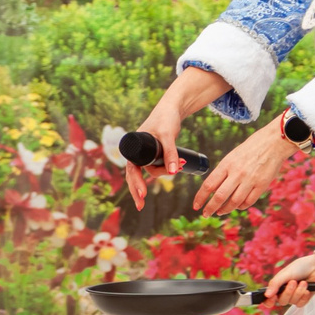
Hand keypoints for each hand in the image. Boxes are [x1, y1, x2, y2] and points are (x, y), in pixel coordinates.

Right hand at [124, 68, 222, 209]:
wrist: (173, 107)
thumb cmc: (166, 118)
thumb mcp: (168, 135)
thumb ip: (170, 153)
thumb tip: (173, 173)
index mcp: (134, 147)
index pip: (132, 169)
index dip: (135, 183)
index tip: (142, 194)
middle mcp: (138, 151)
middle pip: (135, 175)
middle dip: (138, 190)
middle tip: (141, 207)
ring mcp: (146, 152)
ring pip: (151, 171)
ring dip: (165, 173)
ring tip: (182, 165)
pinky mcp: (156, 152)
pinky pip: (157, 166)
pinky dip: (166, 169)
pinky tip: (176, 170)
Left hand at [193, 118, 296, 215]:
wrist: (274, 142)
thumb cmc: (252, 147)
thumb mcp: (233, 156)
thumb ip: (224, 172)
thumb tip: (213, 189)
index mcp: (227, 164)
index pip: (209, 184)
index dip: (200, 197)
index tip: (196, 205)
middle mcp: (237, 173)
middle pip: (219, 196)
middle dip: (210, 208)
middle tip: (205, 214)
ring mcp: (250, 180)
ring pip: (234, 202)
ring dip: (225, 210)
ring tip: (220, 212)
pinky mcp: (262, 185)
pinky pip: (248, 202)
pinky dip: (241, 207)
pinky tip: (237, 206)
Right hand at [265, 253, 314, 308]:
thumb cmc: (300, 267)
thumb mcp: (285, 273)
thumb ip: (275, 284)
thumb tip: (266, 295)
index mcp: (278, 286)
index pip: (269, 299)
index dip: (268, 302)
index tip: (272, 298)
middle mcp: (285, 292)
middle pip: (282, 301)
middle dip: (288, 292)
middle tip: (294, 282)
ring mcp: (294, 296)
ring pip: (292, 302)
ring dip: (298, 292)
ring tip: (304, 282)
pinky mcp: (303, 298)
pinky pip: (300, 304)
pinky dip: (304, 297)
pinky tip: (307, 289)